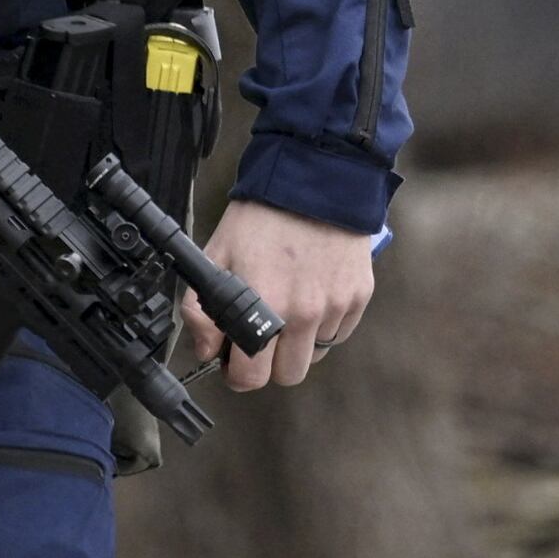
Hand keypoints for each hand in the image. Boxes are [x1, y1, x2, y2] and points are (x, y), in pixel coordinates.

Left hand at [183, 200, 373, 392]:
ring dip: (299, 343)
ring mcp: (335, 307)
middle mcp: (303, 314)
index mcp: (263, 307)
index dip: (237, 374)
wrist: (314, 180)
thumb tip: (207, 349)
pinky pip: (339, 333)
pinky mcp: (358, 297)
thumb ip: (201, 309)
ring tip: (288, 308)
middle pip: (287, 375)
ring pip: (315, 356)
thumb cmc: (262, 216)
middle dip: (270, 362)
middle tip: (261, 335)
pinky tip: (312, 295)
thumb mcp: (215, 255)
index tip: (236, 359)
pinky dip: (324, 325)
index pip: (251, 377)